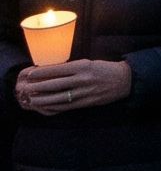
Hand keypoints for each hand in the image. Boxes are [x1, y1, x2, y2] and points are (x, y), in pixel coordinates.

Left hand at [15, 59, 133, 115]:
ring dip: (42, 99)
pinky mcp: (86, 102)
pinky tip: (45, 106)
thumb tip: (50, 73)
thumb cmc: (105, 69)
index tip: (30, 74)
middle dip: (37, 87)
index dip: (41, 73)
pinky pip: (66, 106)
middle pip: (54, 84)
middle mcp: (82, 79)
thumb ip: (72, 68)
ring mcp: (84, 92)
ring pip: (58, 97)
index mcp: (82, 66)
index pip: (57, 70)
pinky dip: (53, 107)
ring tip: (31, 99)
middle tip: (25, 88)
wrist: (125, 80)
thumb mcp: (89, 63)